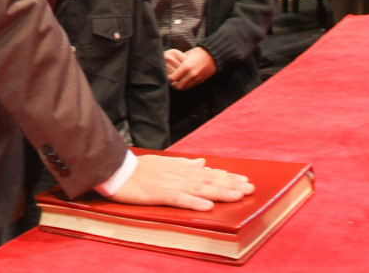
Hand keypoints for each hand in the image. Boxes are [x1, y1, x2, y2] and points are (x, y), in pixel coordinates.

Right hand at [109, 153, 254, 210]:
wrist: (118, 171)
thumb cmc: (140, 168)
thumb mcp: (165, 162)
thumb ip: (185, 163)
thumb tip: (202, 162)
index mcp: (181, 168)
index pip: (209, 172)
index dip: (227, 176)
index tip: (244, 179)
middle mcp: (180, 175)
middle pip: (210, 180)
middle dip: (231, 184)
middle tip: (250, 188)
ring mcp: (171, 184)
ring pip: (200, 189)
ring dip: (220, 192)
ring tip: (238, 196)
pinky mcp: (161, 194)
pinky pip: (180, 200)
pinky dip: (195, 203)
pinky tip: (208, 207)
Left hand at [165, 47, 216, 90]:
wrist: (213, 55)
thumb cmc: (199, 53)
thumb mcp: (187, 55)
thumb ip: (179, 63)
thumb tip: (171, 67)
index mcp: (187, 66)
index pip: (173, 77)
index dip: (169, 78)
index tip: (167, 75)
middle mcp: (192, 74)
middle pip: (178, 85)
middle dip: (173, 84)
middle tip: (171, 81)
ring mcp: (197, 78)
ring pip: (185, 88)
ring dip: (180, 86)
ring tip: (177, 82)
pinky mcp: (201, 81)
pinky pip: (191, 86)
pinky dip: (186, 85)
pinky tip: (184, 81)